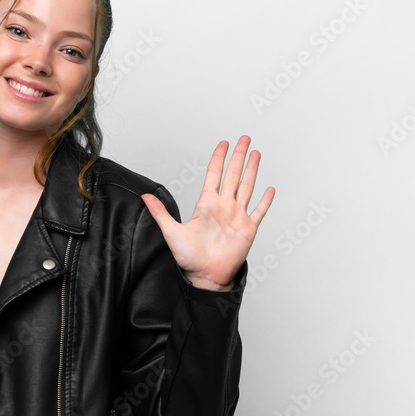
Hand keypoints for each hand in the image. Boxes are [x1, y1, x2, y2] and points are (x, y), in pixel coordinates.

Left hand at [141, 135, 273, 289]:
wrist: (205, 277)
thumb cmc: (189, 258)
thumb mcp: (171, 232)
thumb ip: (160, 212)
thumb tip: (145, 197)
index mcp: (206, 204)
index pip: (214, 175)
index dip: (218, 158)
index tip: (223, 144)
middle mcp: (223, 207)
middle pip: (233, 175)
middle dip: (238, 156)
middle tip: (244, 138)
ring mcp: (237, 216)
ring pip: (246, 187)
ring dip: (252, 170)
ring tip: (255, 154)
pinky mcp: (248, 229)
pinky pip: (259, 212)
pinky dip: (265, 201)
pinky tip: (270, 189)